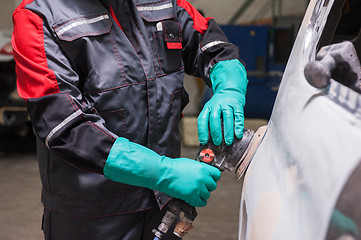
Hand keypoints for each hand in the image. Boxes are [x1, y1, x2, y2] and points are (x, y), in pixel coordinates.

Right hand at [104, 137, 220, 206]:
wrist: (164, 173)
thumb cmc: (173, 167)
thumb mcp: (190, 163)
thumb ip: (199, 168)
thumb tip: (204, 173)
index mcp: (203, 168)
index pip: (217, 175)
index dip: (213, 177)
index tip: (210, 179)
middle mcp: (202, 178)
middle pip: (213, 186)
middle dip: (207, 186)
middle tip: (200, 186)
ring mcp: (197, 187)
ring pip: (207, 195)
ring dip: (201, 194)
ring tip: (194, 191)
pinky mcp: (191, 196)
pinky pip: (201, 202)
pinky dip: (198, 201)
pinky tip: (194, 198)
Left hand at [198, 59, 247, 145]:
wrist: (230, 89)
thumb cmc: (220, 104)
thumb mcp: (211, 110)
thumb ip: (210, 122)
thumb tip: (209, 139)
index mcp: (208, 108)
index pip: (202, 119)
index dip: (202, 131)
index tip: (204, 141)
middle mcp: (217, 105)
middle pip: (214, 119)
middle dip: (216, 132)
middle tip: (217, 142)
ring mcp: (227, 104)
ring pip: (227, 118)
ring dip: (228, 131)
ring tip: (228, 141)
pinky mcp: (237, 105)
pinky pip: (238, 116)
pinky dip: (238, 126)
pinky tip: (238, 134)